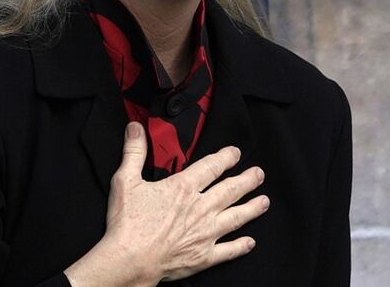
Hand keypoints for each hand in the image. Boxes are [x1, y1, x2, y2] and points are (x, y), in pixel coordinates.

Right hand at [65, 122, 268, 285]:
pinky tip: (250, 242)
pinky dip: (241, 246)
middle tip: (259, 174)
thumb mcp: (125, 180)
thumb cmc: (128, 223)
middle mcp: (200, 209)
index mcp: (183, 189)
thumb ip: (133, 152)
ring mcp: (205, 234)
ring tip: (264, 201)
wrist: (131, 259)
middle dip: (247, 180)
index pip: (211, 167)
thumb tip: (135, 129)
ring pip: (236, 217)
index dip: (226, 157)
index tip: (235, 152)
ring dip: (252, 208)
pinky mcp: (204, 256)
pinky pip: (229, 250)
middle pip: (230, 190)